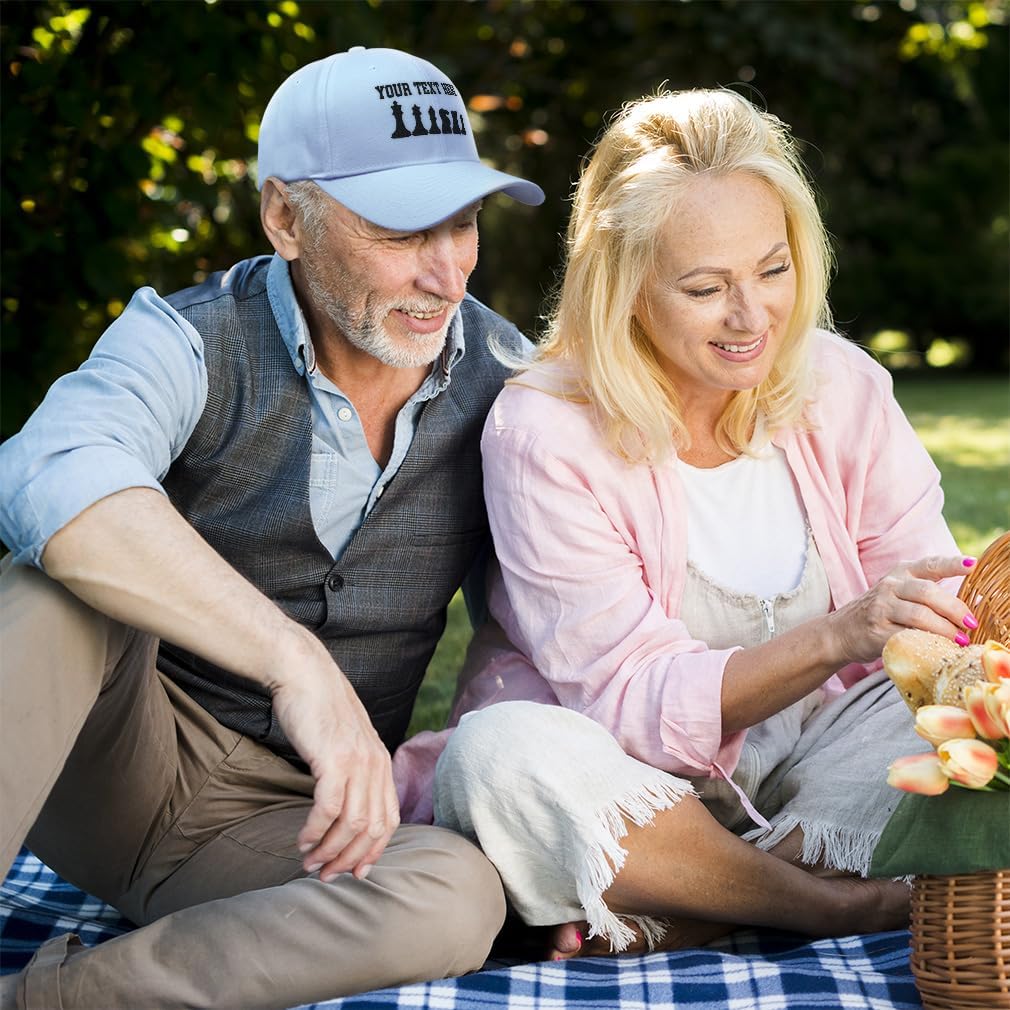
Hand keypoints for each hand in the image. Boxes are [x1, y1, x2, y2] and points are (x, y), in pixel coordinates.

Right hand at [267, 628, 399, 880]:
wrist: (304, 672)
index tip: (354, 873)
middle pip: (373, 828)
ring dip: (330, 850)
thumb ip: (352, 770)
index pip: (389, 820)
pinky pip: (329, 808)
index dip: (373, 852)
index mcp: (381, 762)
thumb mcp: (345, 741)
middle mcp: (376, 764)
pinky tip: (302, 840)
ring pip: (352, 824)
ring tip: (309, 862)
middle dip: (350, 859)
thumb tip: (344, 808)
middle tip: (326, 874)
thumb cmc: (318, 709)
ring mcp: (357, 761)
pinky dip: (316, 831)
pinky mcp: (333, 758)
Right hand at [826, 554, 972, 665]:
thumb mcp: (899, 592)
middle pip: (929, 593)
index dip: (952, 564)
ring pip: (920, 616)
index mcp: (901, 572)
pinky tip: (937, 649)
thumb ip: (927, 593)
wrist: (840, 631)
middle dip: (955, 610)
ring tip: (960, 641)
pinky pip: (908, 637)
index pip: (930, 565)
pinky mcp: (877, 631)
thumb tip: (969, 610)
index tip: (973, 565)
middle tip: (971, 624)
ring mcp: (881, 608)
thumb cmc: (881, 612)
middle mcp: (890, 586)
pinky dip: (927, 644)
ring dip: (945, 630)